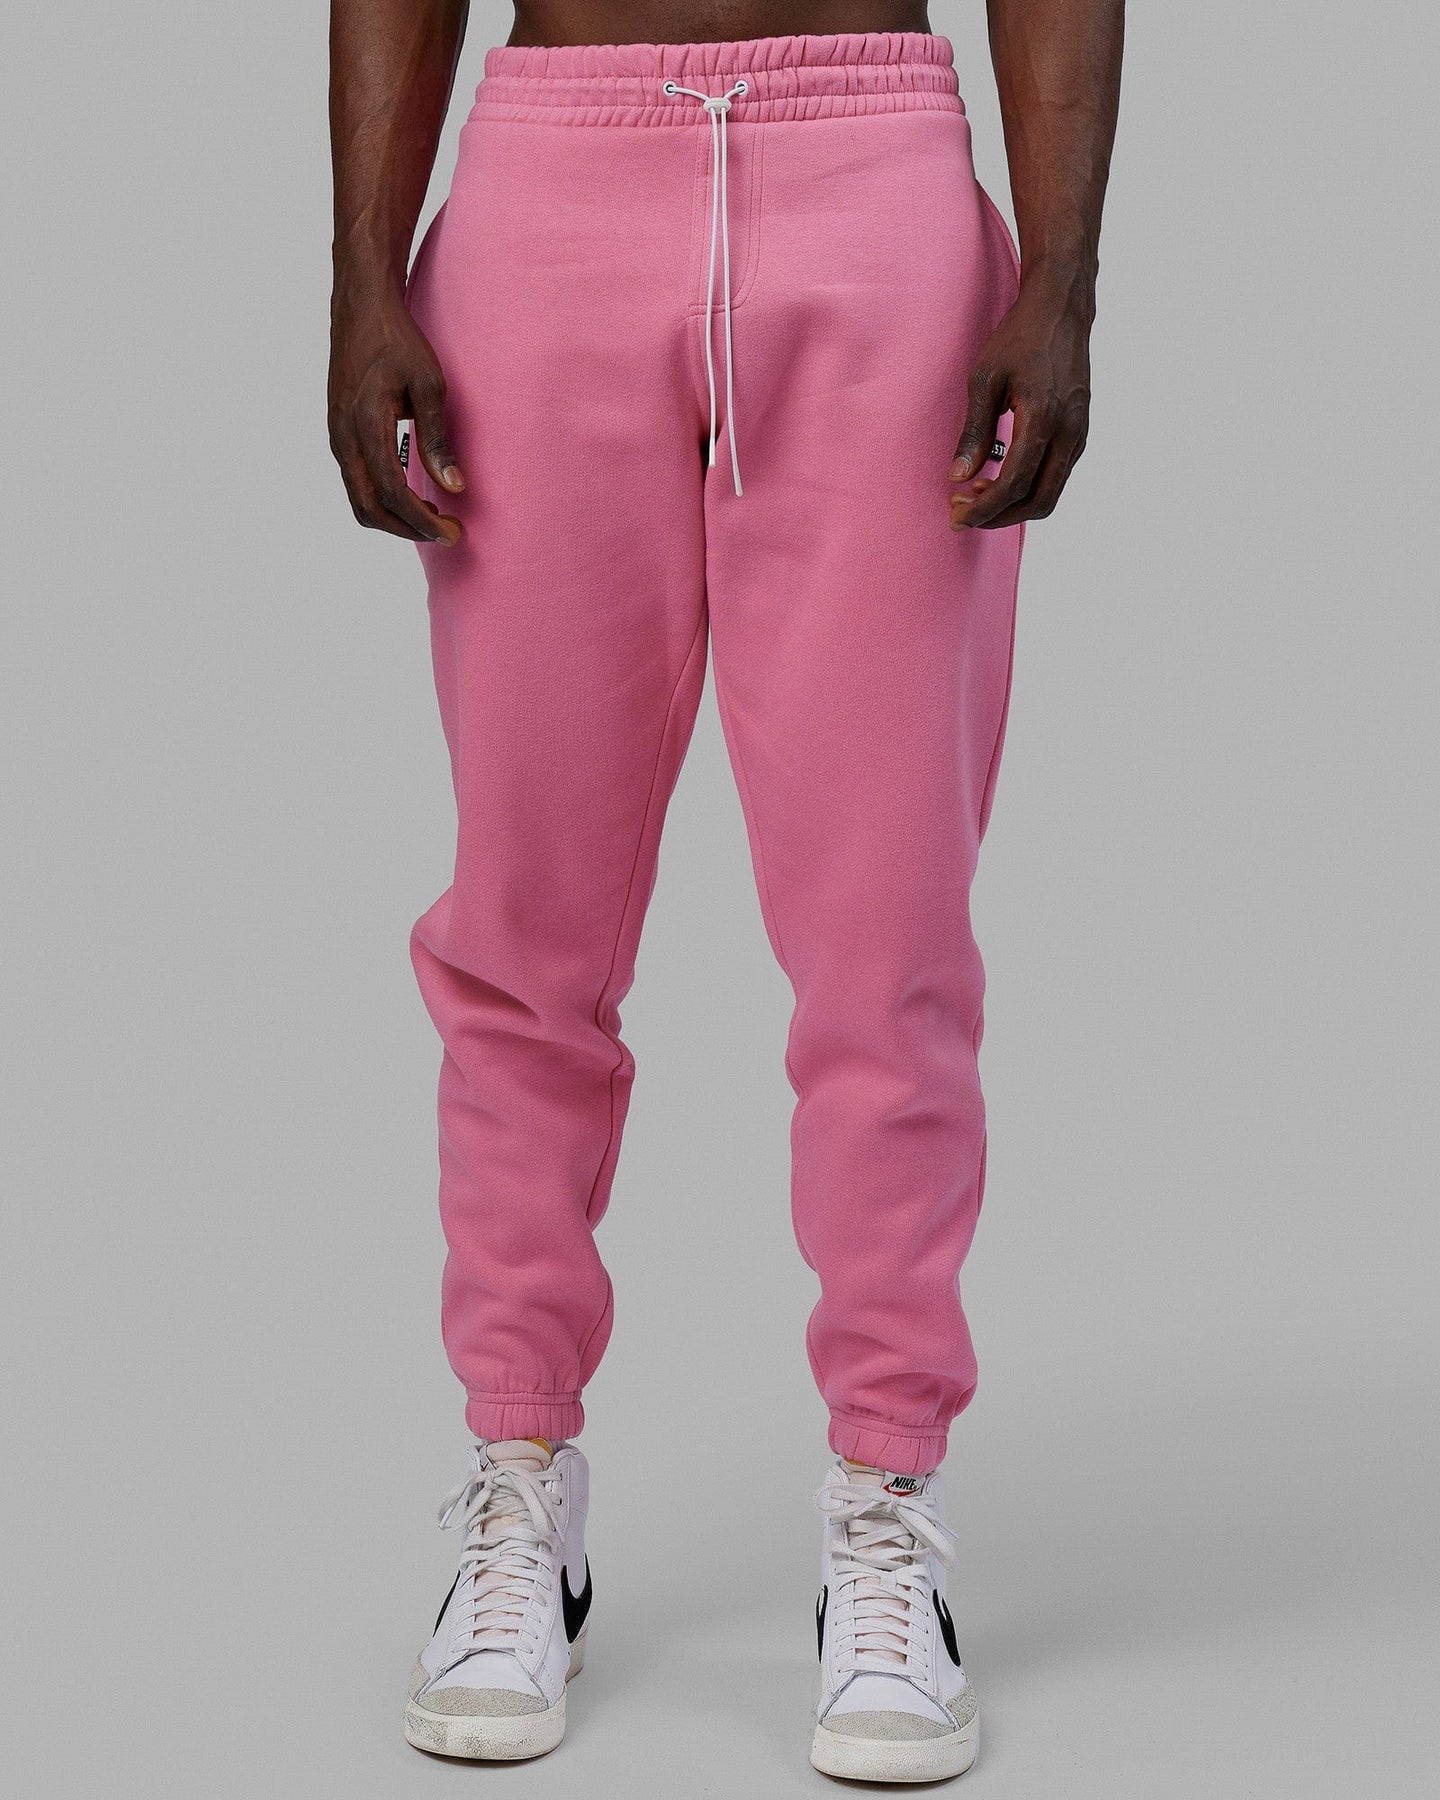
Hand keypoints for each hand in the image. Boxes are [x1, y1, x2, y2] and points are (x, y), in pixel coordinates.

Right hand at [328, 287, 464, 543]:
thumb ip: (437, 439)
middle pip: (370, 509)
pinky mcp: (338, 434)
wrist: (360, 307)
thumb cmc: (397, 341)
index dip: (422, 521)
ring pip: (360, 501)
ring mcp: (337, 438)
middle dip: (409, 529)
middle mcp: (343, 438)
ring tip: (434, 517)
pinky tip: (412, 495)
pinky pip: (357, 484)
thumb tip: (454, 486)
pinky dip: (383, 501)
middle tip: (447, 532)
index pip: (392, 493)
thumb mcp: (429, 384)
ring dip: (396, 518)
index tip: (453, 532)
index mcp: (364, 425)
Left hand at [948, 281, 1091, 529]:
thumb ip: (974, 431)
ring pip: (1050, 494)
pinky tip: (998, 476)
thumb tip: (958, 477)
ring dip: (1012, 505)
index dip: (984, 508)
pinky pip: (1055, 476)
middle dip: (998, 516)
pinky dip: (1027, 488)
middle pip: (1038, 502)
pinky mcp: (1079, 432)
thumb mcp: (985, 379)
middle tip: (963, 510)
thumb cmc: (1020, 338)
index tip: (956, 515)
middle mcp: (1069, 432)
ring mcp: (1079, 433)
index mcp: (1044, 418)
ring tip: (976, 494)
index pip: (1014, 484)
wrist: (1062, 309)